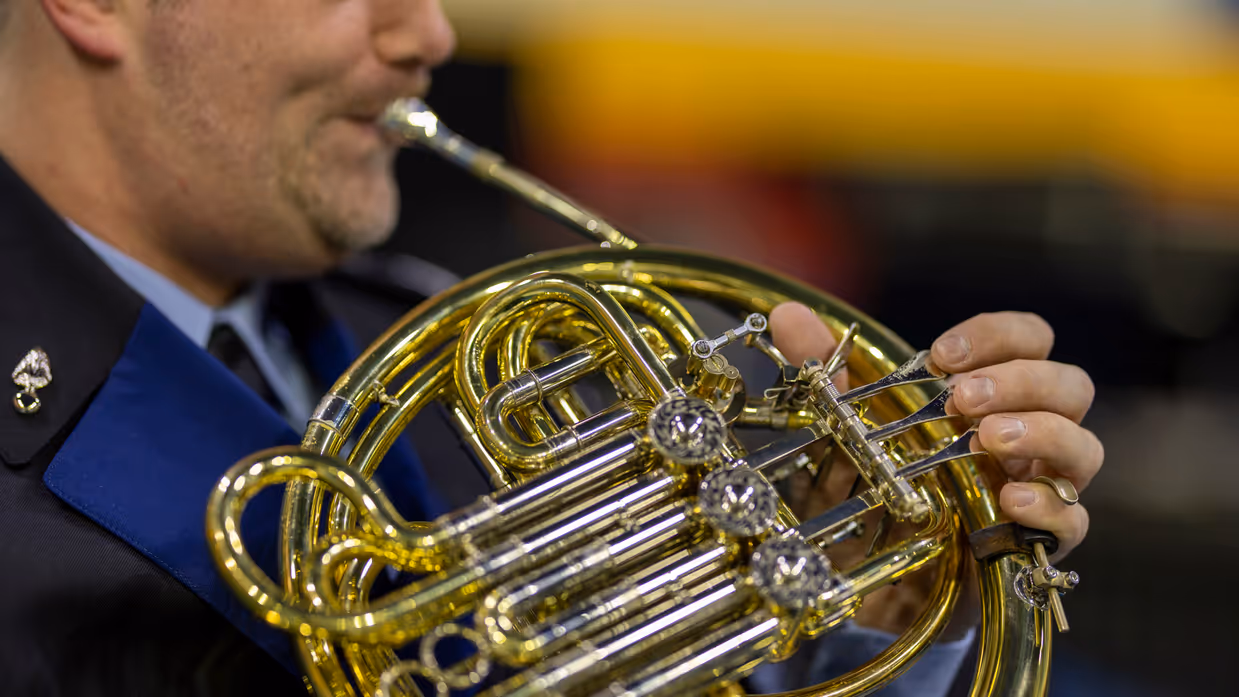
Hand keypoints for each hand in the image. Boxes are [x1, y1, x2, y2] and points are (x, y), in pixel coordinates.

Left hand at [768, 304, 1101, 635]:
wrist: (866, 569)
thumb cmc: (872, 483)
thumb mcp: (843, 423)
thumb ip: (824, 369)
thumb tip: (790, 316)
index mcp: (994, 393)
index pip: (1030, 340)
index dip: (998, 335)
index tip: (942, 354)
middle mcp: (1029, 435)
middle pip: (1069, 386)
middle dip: (1020, 381)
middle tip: (960, 399)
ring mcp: (1038, 487)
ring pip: (1084, 447)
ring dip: (1041, 433)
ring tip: (986, 438)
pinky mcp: (1033, 543)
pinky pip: (1073, 521)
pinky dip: (1049, 507)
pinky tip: (1009, 500)